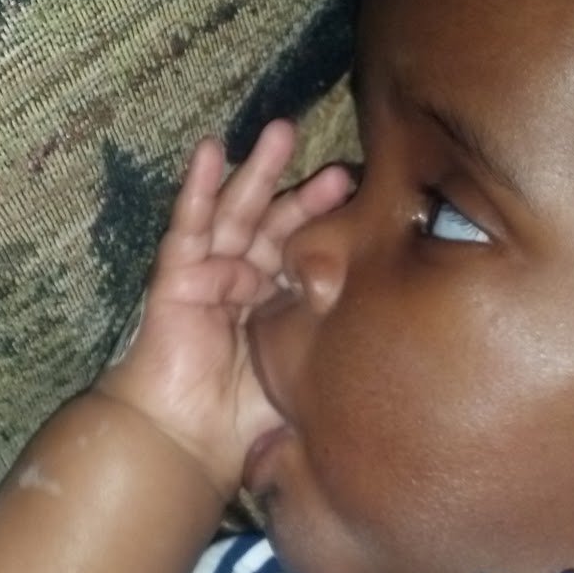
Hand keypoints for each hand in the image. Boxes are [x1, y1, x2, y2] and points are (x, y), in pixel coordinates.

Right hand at [98, 120, 352, 496]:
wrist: (186, 442)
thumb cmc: (245, 421)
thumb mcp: (306, 376)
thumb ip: (333, 353)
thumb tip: (396, 352)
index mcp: (273, 305)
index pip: (305, 251)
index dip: (331, 226)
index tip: (371, 202)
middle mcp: (243, 283)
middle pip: (277, 222)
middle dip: (306, 190)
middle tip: (344, 166)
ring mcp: (209, 275)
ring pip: (238, 212)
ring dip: (257, 170)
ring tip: (282, 130)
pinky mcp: (177, 276)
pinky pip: (188, 226)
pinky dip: (198, 188)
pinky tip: (211, 150)